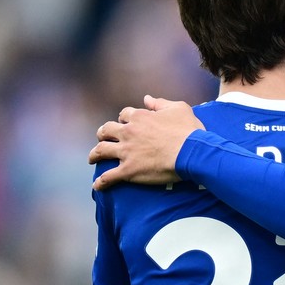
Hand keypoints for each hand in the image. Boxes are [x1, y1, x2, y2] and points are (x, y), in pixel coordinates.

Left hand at [90, 95, 204, 189]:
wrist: (192, 152)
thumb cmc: (189, 131)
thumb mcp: (179, 108)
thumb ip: (160, 103)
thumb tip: (146, 98)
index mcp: (139, 117)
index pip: (124, 115)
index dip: (124, 119)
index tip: (125, 123)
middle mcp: (128, 132)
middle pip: (106, 130)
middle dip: (103, 133)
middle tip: (104, 138)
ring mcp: (126, 151)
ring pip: (101, 150)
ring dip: (94, 154)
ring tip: (93, 158)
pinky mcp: (128, 170)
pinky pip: (109, 177)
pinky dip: (101, 182)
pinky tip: (97, 185)